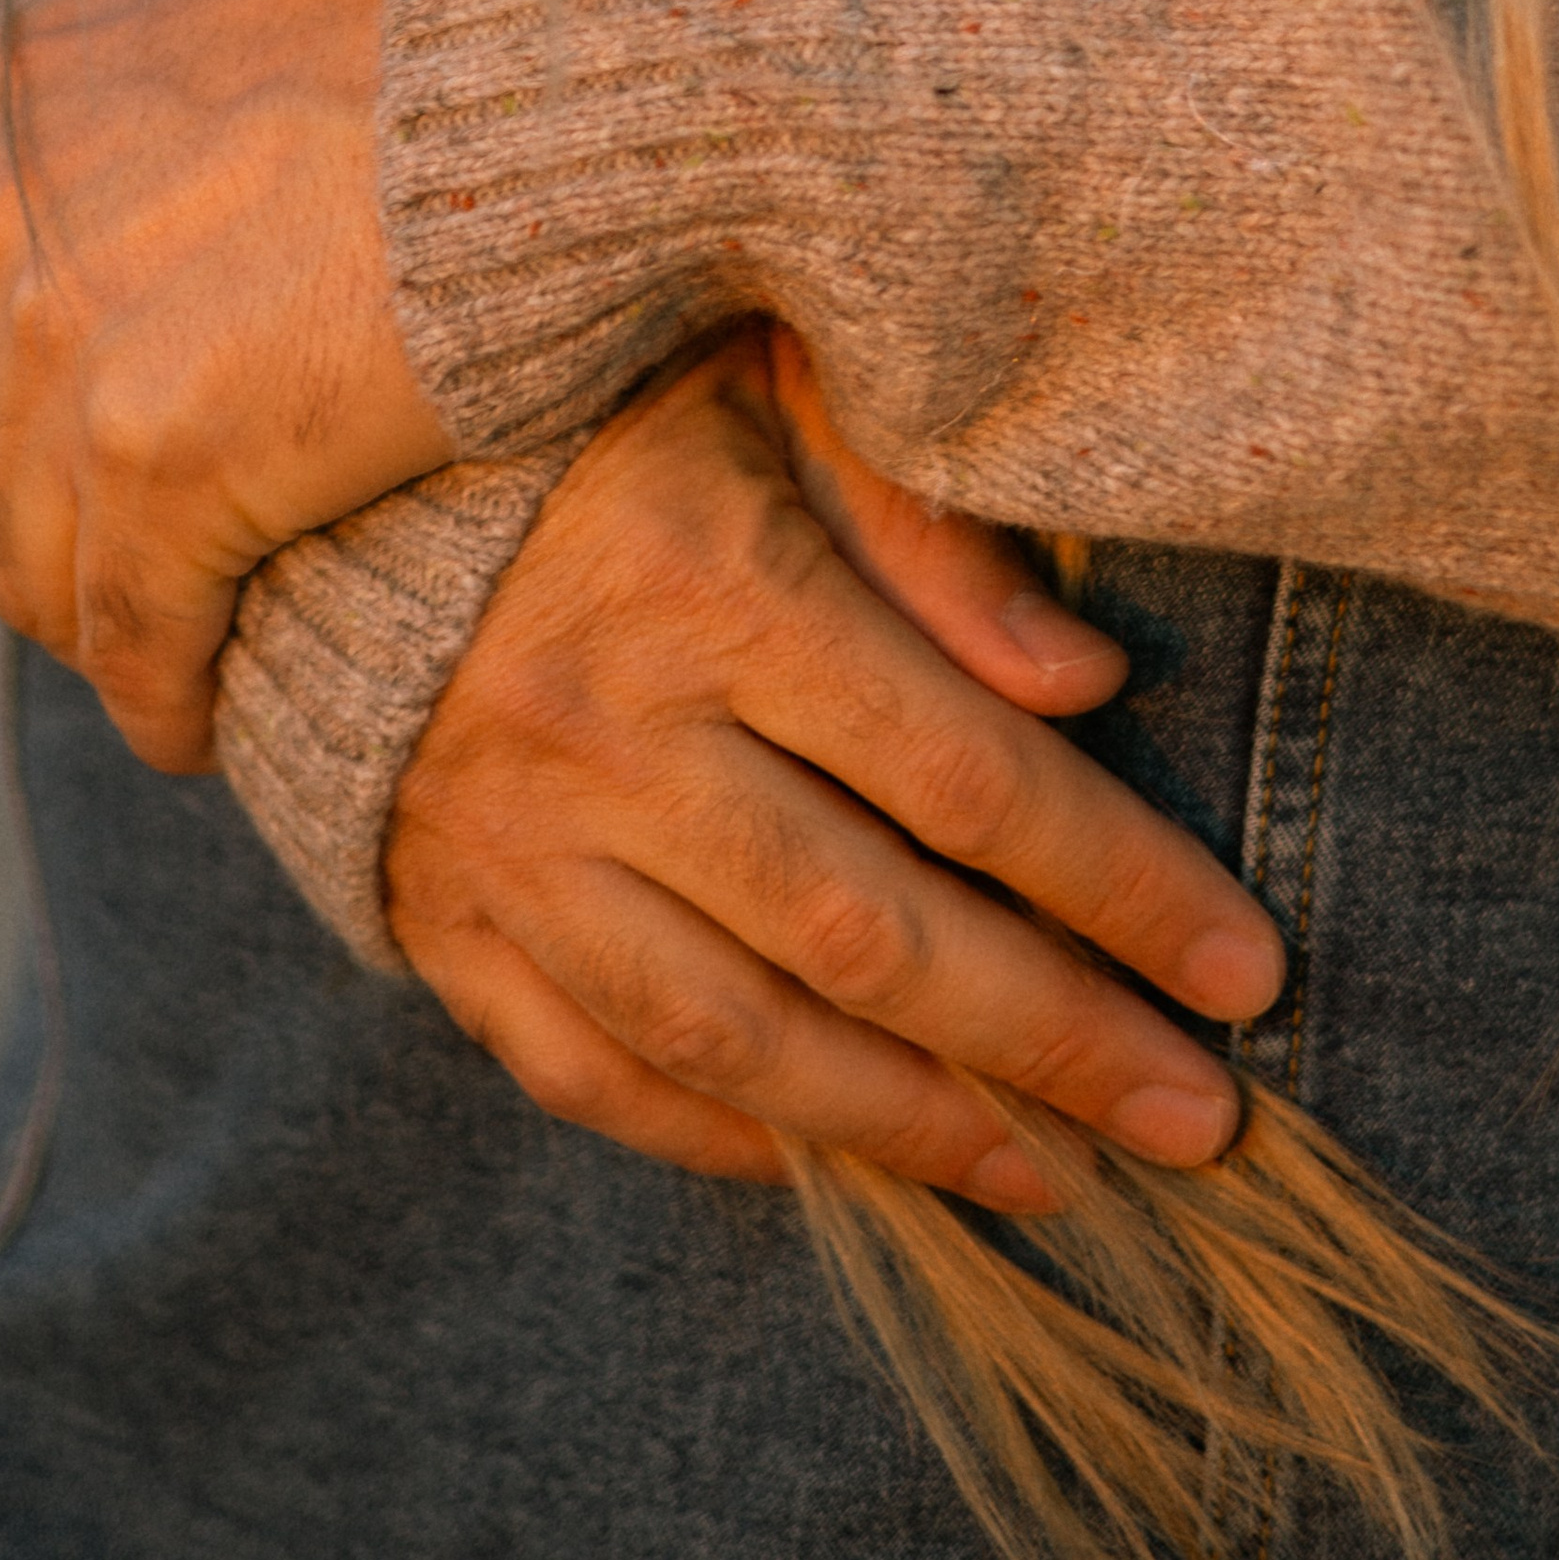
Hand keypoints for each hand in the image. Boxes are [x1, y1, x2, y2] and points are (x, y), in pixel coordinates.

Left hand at [0, 0, 451, 771]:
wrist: (589, 56)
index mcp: (3, 107)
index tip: (60, 482)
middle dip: (34, 551)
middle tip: (127, 593)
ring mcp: (69, 347)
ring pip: (33, 572)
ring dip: (97, 635)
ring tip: (174, 665)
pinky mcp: (163, 461)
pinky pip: (128, 635)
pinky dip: (159, 697)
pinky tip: (202, 722)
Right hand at [387, 327, 1285, 1207]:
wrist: (309, 463)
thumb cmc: (595, 405)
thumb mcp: (764, 383)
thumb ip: (926, 517)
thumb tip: (1086, 679)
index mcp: (711, 584)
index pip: (964, 778)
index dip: (1123, 885)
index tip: (1249, 970)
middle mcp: (606, 733)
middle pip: (872, 935)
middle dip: (1058, 1042)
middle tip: (1204, 1122)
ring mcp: (508, 845)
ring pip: (738, 1036)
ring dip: (918, 1128)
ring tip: (1061, 1176)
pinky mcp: (439, 918)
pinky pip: (591, 1072)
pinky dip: (725, 1142)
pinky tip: (850, 1169)